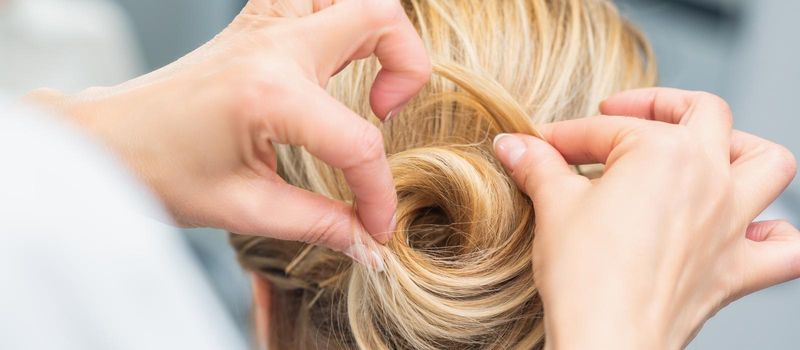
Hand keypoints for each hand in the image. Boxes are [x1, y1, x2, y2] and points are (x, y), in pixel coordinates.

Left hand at [25, 0, 430, 263]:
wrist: (105, 141)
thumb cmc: (158, 171)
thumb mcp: (242, 208)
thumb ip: (317, 223)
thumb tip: (367, 243)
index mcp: (269, 94)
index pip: (358, 143)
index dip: (378, 193)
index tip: (376, 226)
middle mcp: (272, 46)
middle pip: (378, 18)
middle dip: (409, 69)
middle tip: (384, 114)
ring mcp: (262, 26)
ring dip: (376, 30)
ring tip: (366, 79)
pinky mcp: (254, 24)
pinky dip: (340, 17)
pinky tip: (333, 59)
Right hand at [493, 88, 798, 348]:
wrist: (607, 339)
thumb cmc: (584, 275)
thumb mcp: (553, 206)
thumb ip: (538, 165)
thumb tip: (512, 144)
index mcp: (663, 152)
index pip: (606, 130)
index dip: (566, 136)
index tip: (542, 147)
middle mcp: (710, 178)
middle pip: (704, 113)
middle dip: (660, 105)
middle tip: (621, 118)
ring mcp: (731, 223)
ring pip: (768, 163)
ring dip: (742, 149)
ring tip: (706, 151)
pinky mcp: (737, 269)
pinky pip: (785, 248)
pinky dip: (774, 233)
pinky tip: (747, 229)